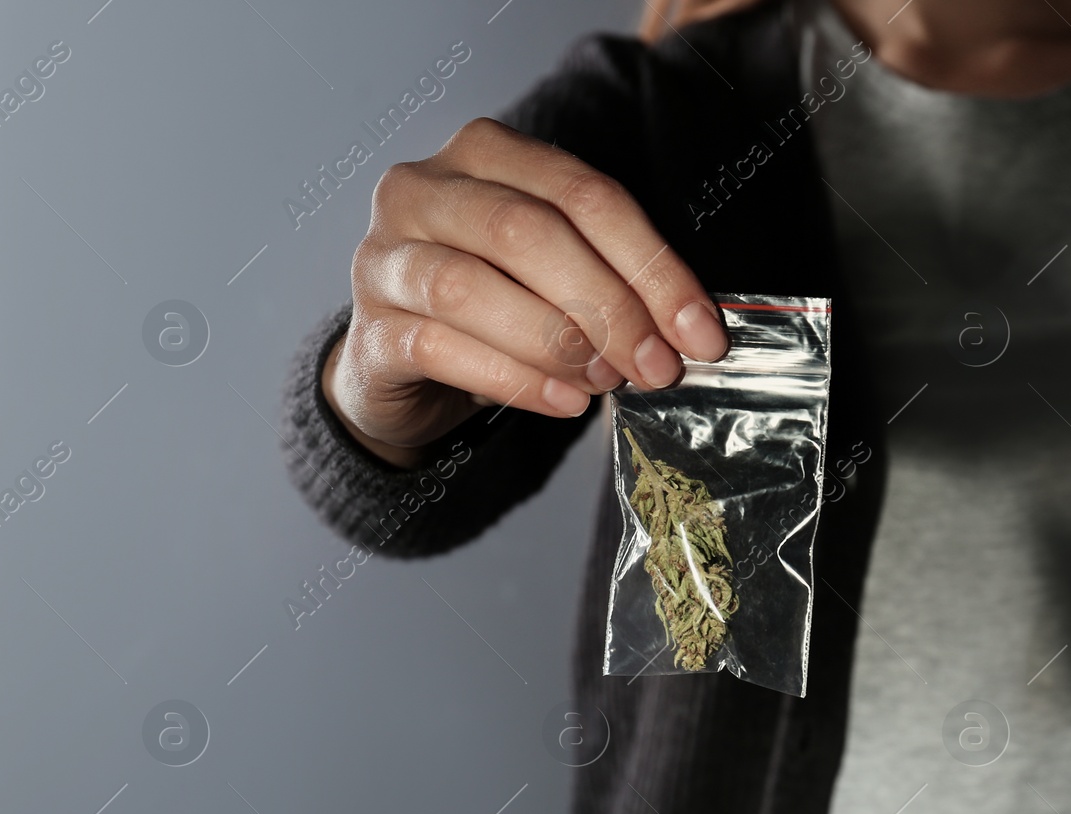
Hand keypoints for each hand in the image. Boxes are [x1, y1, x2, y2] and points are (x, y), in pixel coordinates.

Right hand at [323, 117, 728, 467]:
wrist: (405, 367)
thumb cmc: (497, 308)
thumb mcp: (558, 275)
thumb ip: (615, 280)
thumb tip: (691, 331)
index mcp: (485, 154)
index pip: (585, 194)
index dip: (653, 265)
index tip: (701, 332)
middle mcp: (423, 190)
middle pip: (527, 232)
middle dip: (610, 305)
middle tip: (656, 366)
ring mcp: (385, 257)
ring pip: (471, 288)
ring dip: (558, 342)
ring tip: (606, 382)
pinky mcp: (369, 330)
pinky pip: (441, 348)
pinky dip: (516, 380)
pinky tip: (565, 402)